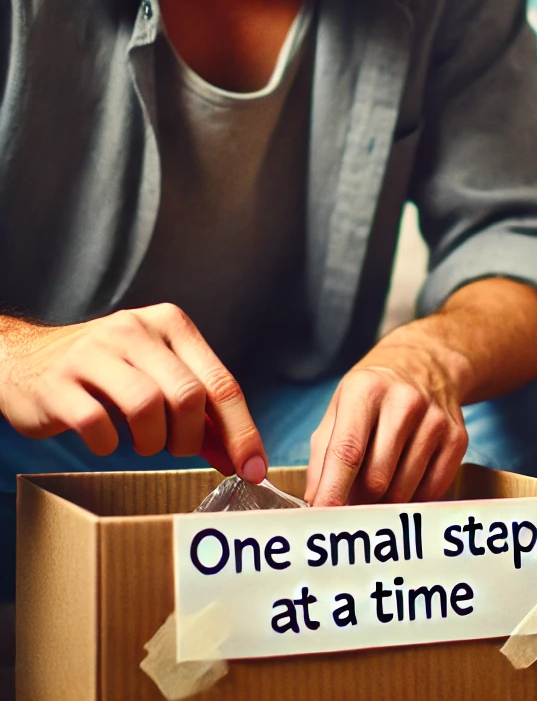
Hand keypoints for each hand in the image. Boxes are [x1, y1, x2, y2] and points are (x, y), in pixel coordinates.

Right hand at [0, 304, 266, 479]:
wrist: (25, 360)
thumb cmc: (108, 375)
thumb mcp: (160, 378)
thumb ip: (201, 414)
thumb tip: (240, 457)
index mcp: (172, 325)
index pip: (222, 382)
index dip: (242, 432)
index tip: (253, 469)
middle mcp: (136, 329)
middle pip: (189, 395)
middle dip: (190, 438)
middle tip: (176, 449)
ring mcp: (94, 352)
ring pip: (147, 406)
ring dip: (151, 441)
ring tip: (141, 442)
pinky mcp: (59, 382)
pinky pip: (98, 424)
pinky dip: (109, 444)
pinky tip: (106, 439)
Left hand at [304, 326, 469, 507]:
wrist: (427, 365)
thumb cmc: (375, 392)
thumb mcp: (340, 407)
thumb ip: (323, 454)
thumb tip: (318, 501)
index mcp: (366, 390)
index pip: (347, 451)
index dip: (333, 491)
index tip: (323, 519)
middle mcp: (405, 402)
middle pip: (376, 479)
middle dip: (359, 497)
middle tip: (353, 492)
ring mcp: (435, 421)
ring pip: (402, 491)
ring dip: (385, 499)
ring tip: (381, 478)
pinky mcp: (457, 439)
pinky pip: (430, 491)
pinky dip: (412, 496)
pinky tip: (406, 476)